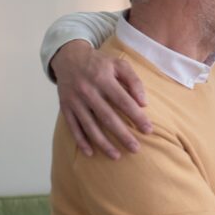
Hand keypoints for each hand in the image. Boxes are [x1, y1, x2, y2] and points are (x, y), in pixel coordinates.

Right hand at [51, 40, 151, 158]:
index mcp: (103, 78)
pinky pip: (73, 127)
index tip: (148, 130)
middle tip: (136, 149)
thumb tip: (143, 103)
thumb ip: (133, 81)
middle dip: (122, 135)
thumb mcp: (119, 64)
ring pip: (90, 126)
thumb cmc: (99, 63)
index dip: (136, 117)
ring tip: (117, 156)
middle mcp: (88, 90)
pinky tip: (90, 153)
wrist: (69, 58)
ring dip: (103, 143)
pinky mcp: (65, 107)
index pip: (123, 101)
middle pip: (107, 117)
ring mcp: (75, 100)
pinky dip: (81, 141)